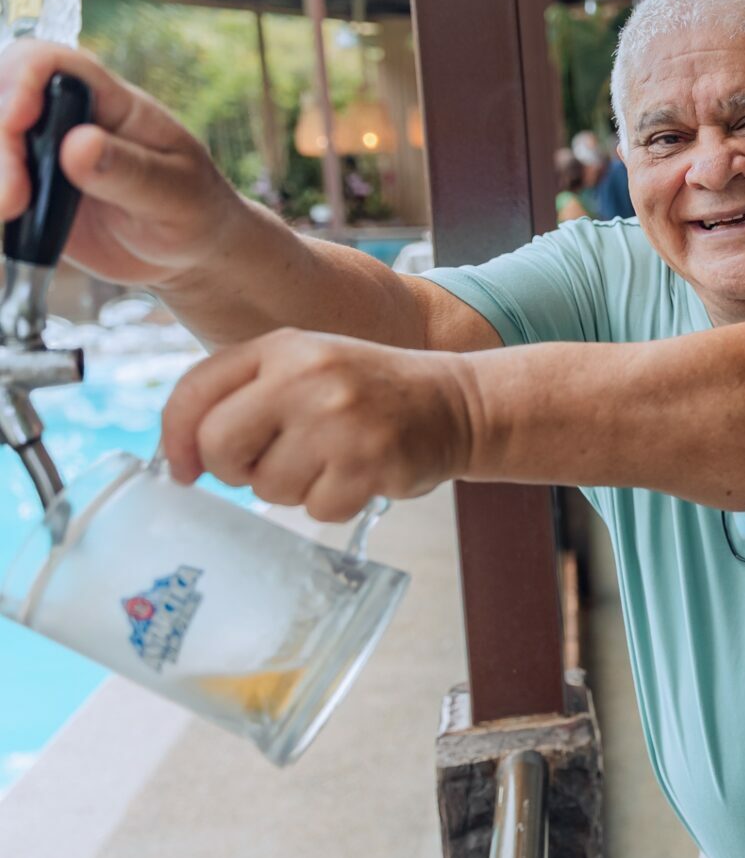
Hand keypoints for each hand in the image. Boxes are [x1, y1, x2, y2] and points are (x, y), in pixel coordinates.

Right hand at [0, 40, 243, 285]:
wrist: (189, 253)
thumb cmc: (195, 212)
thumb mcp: (177, 196)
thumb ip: (131, 172)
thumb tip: (79, 144)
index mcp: (114, 103)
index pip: (54, 62)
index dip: (22, 77)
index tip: (16, 118)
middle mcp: (70, 119)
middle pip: (5, 97)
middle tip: (13, 197)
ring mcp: (45, 152)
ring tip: (12, 210)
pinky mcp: (29, 186)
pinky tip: (8, 215)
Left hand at [161, 329, 476, 520]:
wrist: (456, 402)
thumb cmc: (369, 393)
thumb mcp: (305, 367)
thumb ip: (244, 396)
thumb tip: (183, 461)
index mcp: (282, 348)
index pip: (196, 392)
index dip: (174, 439)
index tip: (182, 470)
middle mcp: (306, 377)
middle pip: (218, 446)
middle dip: (233, 470)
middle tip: (265, 467)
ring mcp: (338, 420)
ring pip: (267, 487)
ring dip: (292, 488)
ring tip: (329, 461)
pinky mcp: (368, 462)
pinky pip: (316, 509)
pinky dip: (334, 503)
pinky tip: (357, 475)